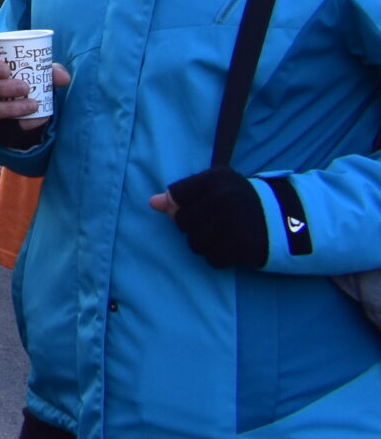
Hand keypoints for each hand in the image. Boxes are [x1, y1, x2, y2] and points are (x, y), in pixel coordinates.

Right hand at [0, 55, 71, 122]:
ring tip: (33, 104)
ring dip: (10, 107)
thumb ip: (48, 71)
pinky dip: (24, 123)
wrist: (27, 110)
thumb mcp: (34, 72)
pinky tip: (38, 119)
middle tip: (24, 87)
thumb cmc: (25, 81)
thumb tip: (63, 78)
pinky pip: (5, 127)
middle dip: (1, 87)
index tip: (5, 69)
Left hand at [149, 168, 269, 268]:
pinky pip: (213, 259)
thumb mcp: (214, 186)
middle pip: (182, 223)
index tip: (200, 206)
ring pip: (195, 244)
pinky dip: (220, 257)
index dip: (183, 205)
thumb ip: (182, 193)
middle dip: (194, 227)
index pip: (175, 196)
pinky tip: (232, 247)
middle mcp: (223, 198)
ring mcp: (233, 223)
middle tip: (214, 223)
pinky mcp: (243, 246)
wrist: (286, 218)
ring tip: (223, 236)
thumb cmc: (241, 200)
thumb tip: (153, 203)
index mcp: (214, 179)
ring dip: (206, 244)